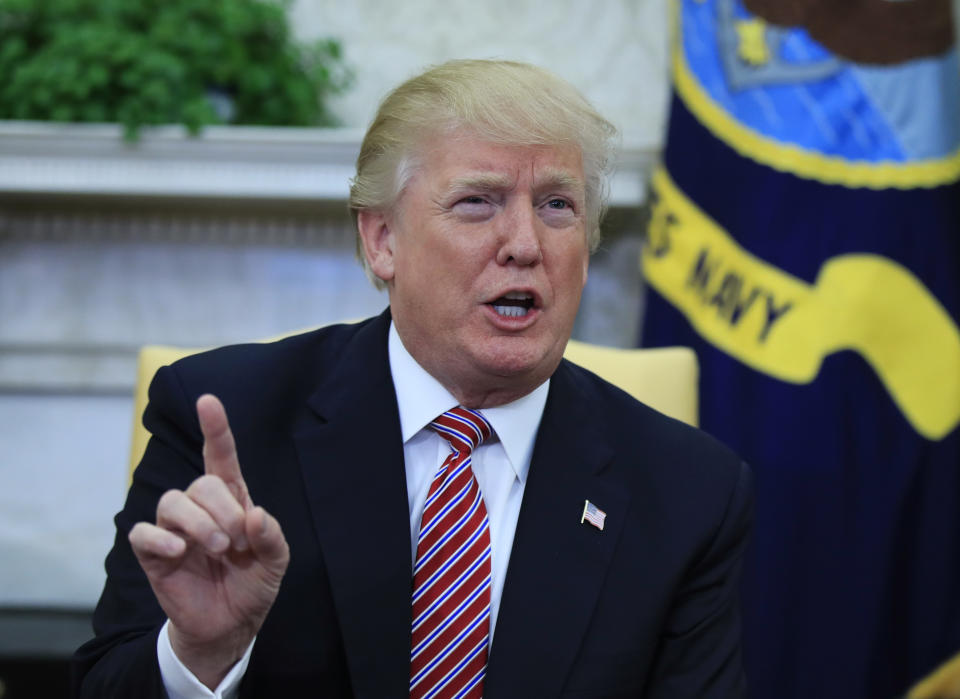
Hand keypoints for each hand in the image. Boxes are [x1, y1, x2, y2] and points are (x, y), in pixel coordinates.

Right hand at [128, 394, 289, 688]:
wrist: (230, 626)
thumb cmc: (252, 585)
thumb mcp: (276, 562)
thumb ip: (271, 536)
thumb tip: (254, 514)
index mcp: (232, 501)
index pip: (220, 457)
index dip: (215, 429)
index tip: (208, 401)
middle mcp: (200, 508)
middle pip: (201, 483)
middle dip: (223, 508)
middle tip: (238, 540)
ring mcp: (174, 530)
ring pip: (172, 501)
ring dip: (198, 522)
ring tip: (218, 547)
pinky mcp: (154, 555)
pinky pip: (142, 533)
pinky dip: (160, 538)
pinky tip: (180, 552)